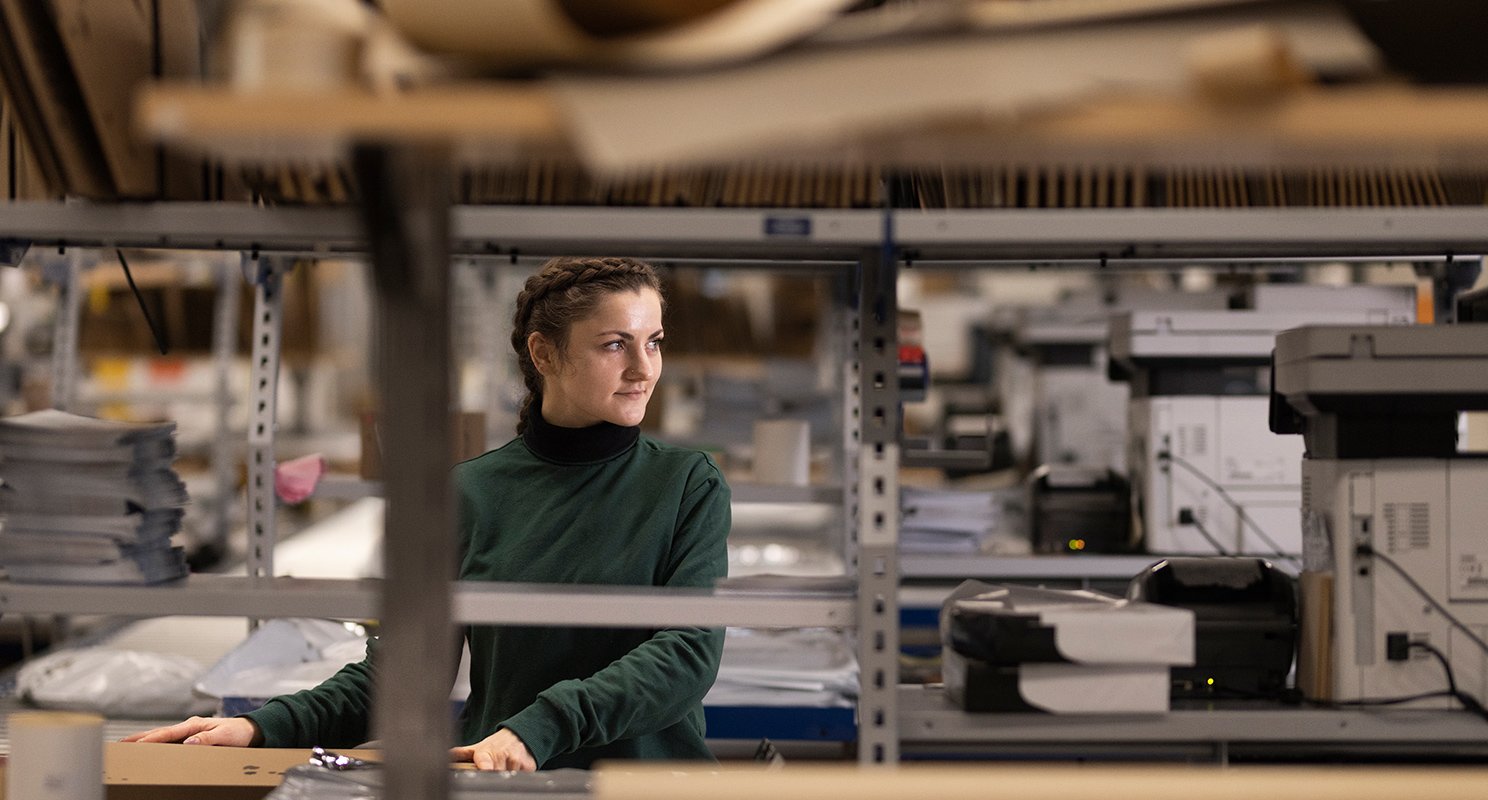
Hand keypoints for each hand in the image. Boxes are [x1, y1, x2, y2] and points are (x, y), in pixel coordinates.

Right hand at [120, 716, 260, 746]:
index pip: (168, 733)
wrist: (249, 730)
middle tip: (120, 744)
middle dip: (139, 738)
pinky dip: (155, 743)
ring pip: (161, 736)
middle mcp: (189, 726)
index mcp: (194, 724)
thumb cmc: (238, 732)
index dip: (152, 739)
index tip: (137, 745)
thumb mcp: (225, 736)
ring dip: (144, 740)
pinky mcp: (190, 737)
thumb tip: (189, 742)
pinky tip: (146, 748)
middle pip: (159, 732)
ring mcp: (188, 731)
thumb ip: (207, 739)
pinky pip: (168, 740)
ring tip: (126, 745)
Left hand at [450, 728, 535, 771]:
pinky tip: (514, 768)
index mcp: (486, 752)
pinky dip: (517, 775)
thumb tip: (446, 755)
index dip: (485, 767)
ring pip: (507, 778)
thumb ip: (462, 753)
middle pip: (495, 775)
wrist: (520, 734)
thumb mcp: (480, 746)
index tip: (485, 770)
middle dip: (492, 776)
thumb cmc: (497, 744)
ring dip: (505, 776)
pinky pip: (521, 778)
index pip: (485, 763)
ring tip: (504, 767)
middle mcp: (502, 754)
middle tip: (492, 771)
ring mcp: (516, 761)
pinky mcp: (528, 766)